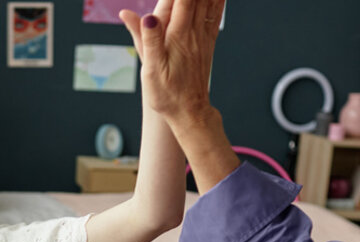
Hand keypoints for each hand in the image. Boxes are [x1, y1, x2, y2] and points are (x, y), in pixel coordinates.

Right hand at [120, 0, 224, 122]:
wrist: (189, 112)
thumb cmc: (166, 94)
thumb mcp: (150, 70)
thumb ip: (147, 41)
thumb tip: (144, 16)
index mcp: (177, 36)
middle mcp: (193, 31)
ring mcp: (203, 35)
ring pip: (210, 1)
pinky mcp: (207, 41)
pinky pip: (215, 12)